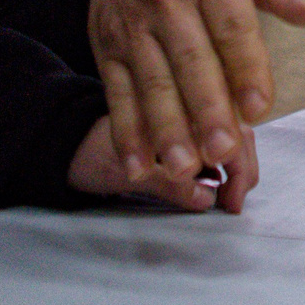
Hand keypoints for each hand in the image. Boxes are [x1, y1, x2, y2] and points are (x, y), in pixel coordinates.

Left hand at [67, 115, 254, 213]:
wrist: (62, 144)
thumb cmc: (88, 152)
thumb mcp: (122, 172)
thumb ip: (166, 184)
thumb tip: (206, 197)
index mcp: (176, 102)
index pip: (227, 129)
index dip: (238, 167)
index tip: (233, 199)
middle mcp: (187, 102)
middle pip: (235, 129)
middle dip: (243, 167)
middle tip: (235, 202)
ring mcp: (186, 115)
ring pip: (228, 134)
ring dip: (235, 165)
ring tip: (231, 195)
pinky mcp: (179, 129)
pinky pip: (210, 142)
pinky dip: (220, 163)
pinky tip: (218, 182)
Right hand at [78, 0, 304, 181]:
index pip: (232, 26)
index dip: (246, 69)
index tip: (260, 109)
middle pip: (190, 60)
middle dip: (206, 109)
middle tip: (224, 151)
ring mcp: (133, 24)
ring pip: (152, 82)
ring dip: (166, 129)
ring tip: (185, 166)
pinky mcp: (107, 45)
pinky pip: (117, 92)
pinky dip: (127, 131)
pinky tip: (138, 164)